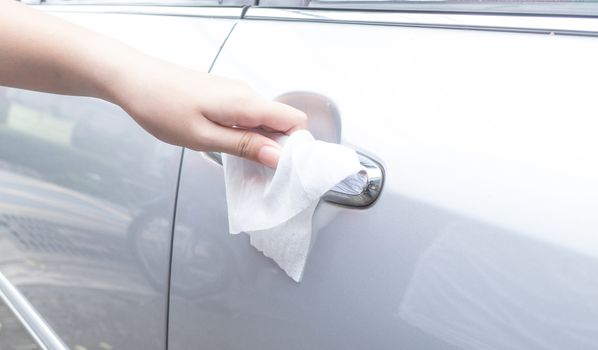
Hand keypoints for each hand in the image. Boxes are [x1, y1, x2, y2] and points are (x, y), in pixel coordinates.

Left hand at [110, 59, 306, 167]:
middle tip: (258, 173)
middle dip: (277, 149)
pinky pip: (248, 117)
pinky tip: (226, 146)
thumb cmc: (162, 107)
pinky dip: (245, 135)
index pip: (295, 120)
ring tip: (238, 162)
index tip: (281, 168)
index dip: (295, 146)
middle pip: (282, 122)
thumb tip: (279, 156)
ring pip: (265, 121)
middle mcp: (246, 94)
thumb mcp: (204, 137)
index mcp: (246, 103)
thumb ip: (245, 146)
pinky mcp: (224, 96)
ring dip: (259, 143)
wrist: (133, 79)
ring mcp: (235, 94)